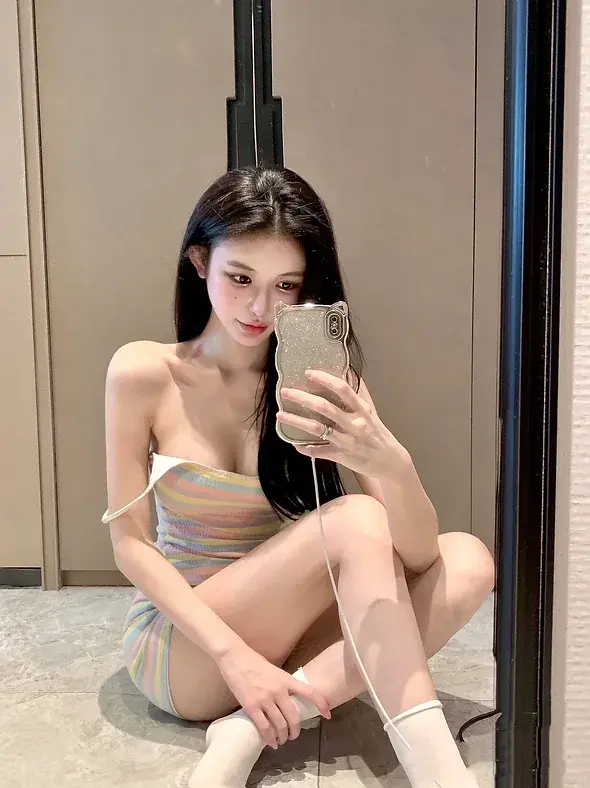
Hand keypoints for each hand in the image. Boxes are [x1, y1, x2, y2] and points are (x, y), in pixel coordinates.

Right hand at [216, 641, 330, 747]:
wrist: (235, 657)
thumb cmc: (254, 662)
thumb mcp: (275, 671)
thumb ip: (283, 685)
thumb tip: (289, 700)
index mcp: (286, 679)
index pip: (310, 692)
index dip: (321, 704)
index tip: (328, 715)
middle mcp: (279, 690)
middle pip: (294, 717)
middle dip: (295, 731)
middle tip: (293, 736)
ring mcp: (265, 699)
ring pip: (280, 725)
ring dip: (283, 737)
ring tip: (281, 741)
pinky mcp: (251, 706)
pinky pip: (264, 727)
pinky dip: (269, 738)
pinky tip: (271, 742)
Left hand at [277, 370, 404, 477]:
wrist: (390, 462)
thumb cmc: (378, 434)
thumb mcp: (371, 412)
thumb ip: (359, 395)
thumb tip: (350, 373)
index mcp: (362, 410)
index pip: (343, 389)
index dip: (325, 379)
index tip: (308, 373)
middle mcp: (355, 424)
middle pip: (325, 407)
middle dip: (302, 398)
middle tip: (285, 392)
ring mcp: (348, 441)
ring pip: (318, 429)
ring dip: (297, 422)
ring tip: (280, 415)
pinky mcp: (343, 456)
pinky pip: (320, 452)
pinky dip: (306, 448)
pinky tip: (295, 444)